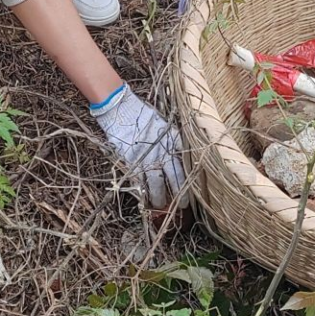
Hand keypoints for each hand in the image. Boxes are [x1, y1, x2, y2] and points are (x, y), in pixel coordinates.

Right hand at [92, 85, 185, 207]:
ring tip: (161, 206)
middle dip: (179, 193)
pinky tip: (144, 199)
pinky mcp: (131, 161)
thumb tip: (184, 156)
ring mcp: (146, 157)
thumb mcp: (165, 124)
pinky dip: (142, 191)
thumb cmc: (143, 115)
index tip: (194, 190)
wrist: (121, 109)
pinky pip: (138, 180)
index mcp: (174, 140)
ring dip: (159, 196)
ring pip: (156, 183)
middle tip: (182, 206)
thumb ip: (174, 141)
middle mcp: (162, 150)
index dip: (190, 178)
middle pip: (174, 176)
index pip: (186, 163)